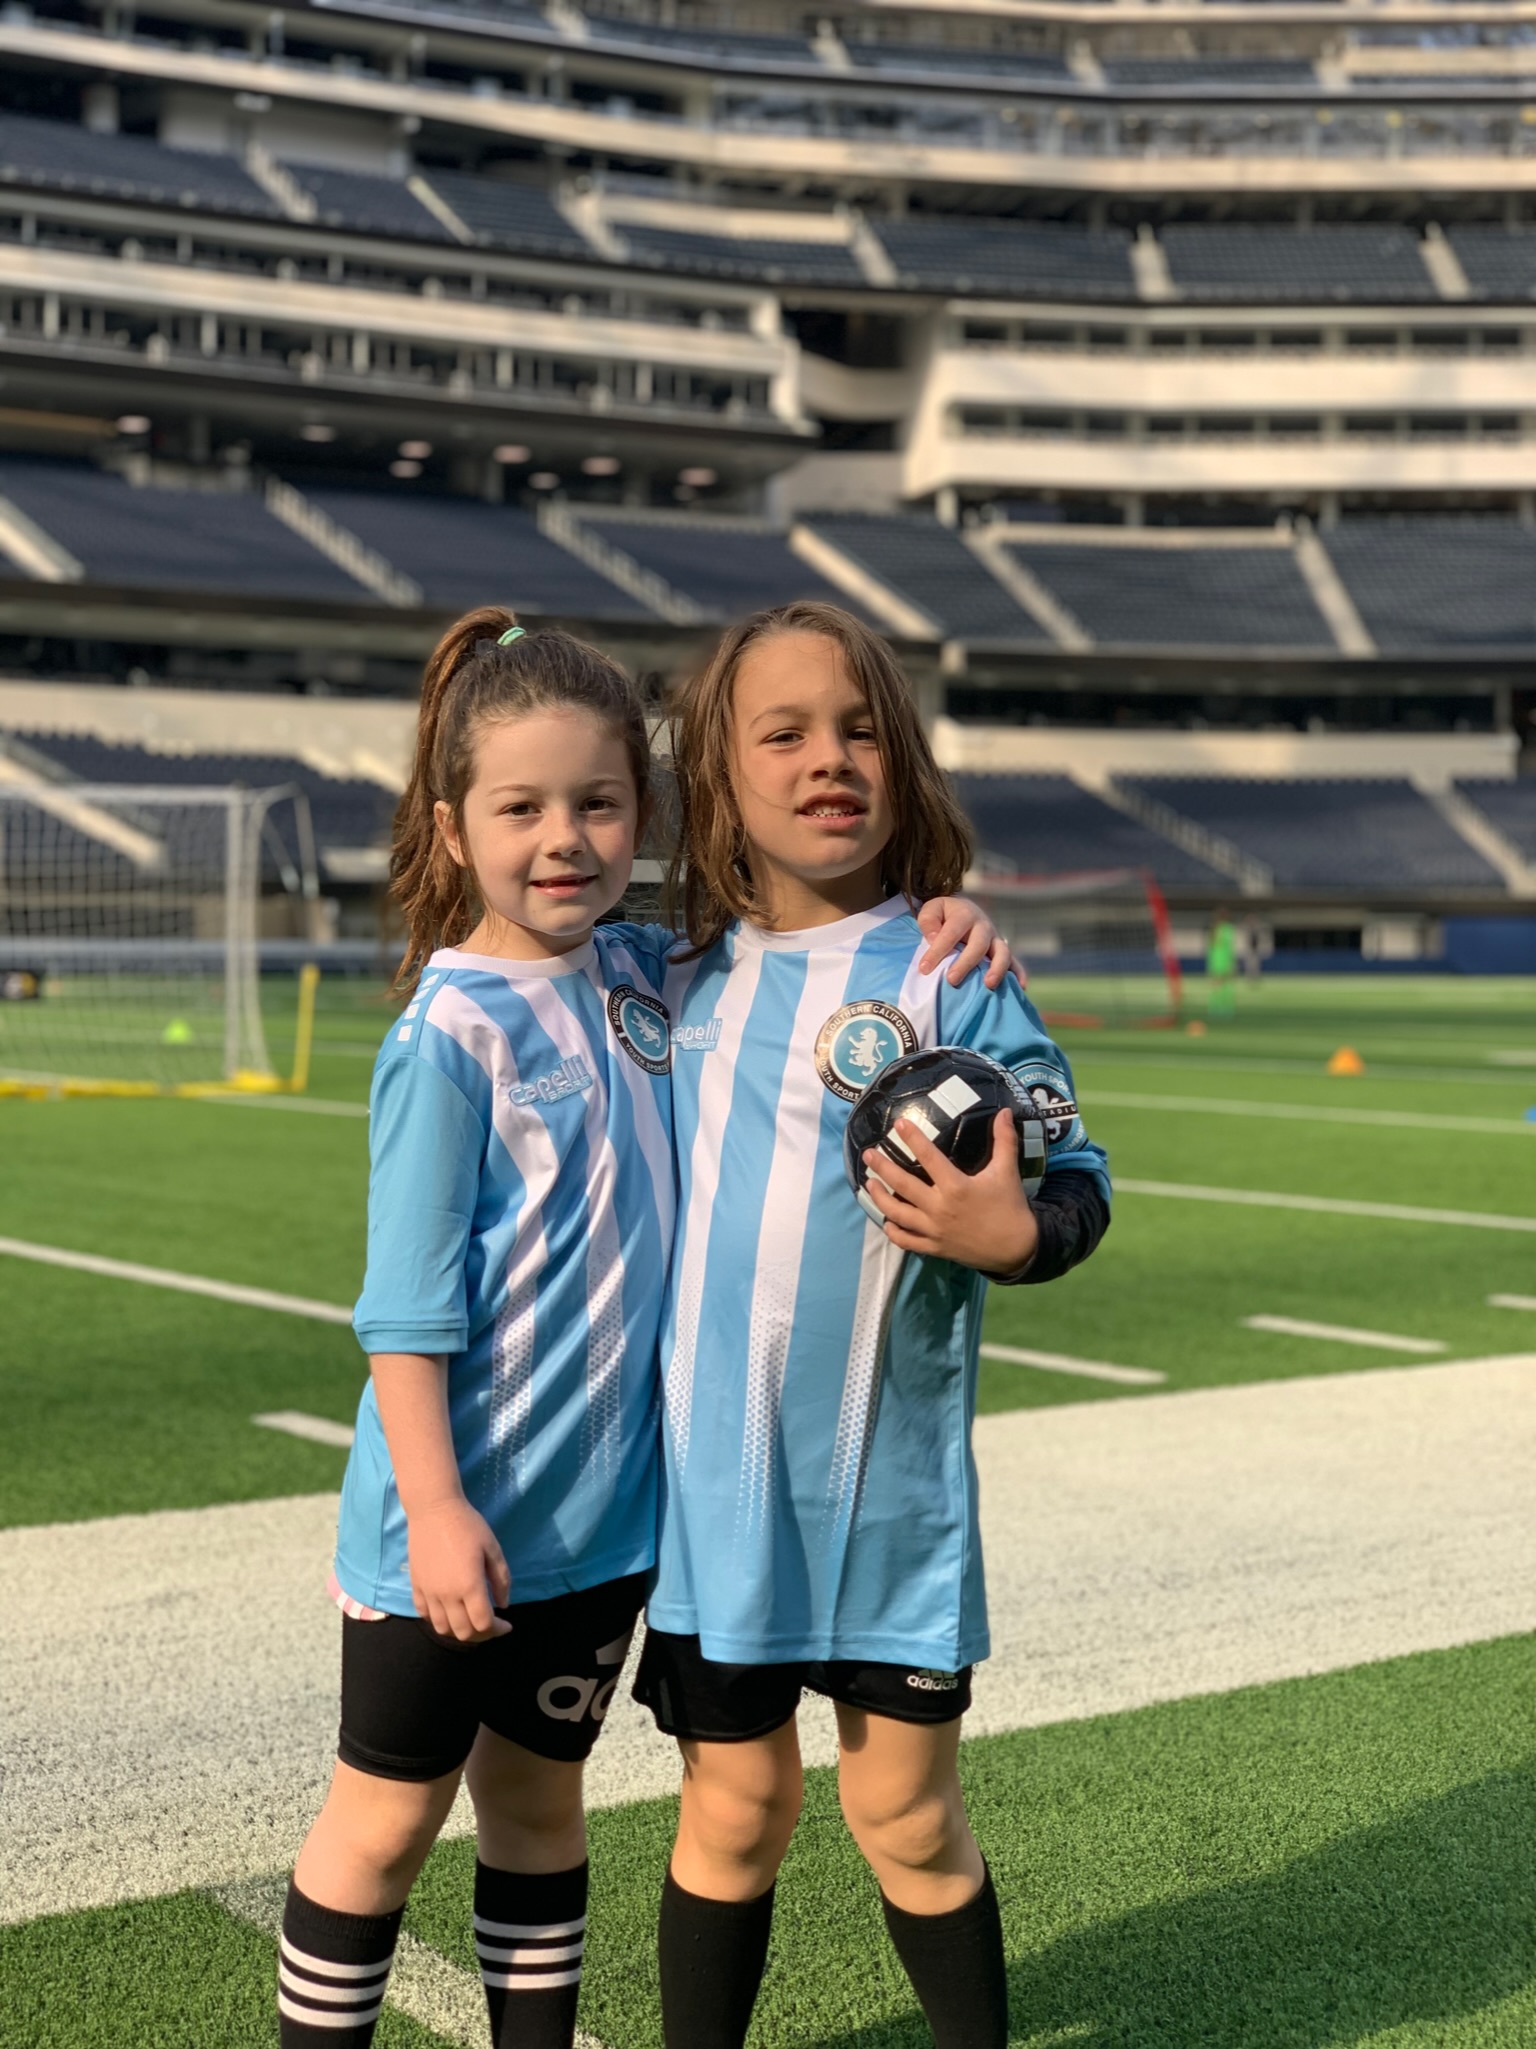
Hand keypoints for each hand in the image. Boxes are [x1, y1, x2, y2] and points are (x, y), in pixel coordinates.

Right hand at [406, 1496, 511, 1641]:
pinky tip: (449, 1611)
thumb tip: (503, 1605)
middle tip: (491, 1624)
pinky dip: (439, 1620)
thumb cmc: (467, 1525)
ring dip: (459, 1631)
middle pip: (463, 1633)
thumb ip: (501, 1579)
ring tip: (470, 1619)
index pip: (483, 1624)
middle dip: (481, 1634)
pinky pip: (425, 1615)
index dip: (497, 1629)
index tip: (507, 1623)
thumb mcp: (492, 1548)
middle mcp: (447, 1595)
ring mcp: (429, 1593)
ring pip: (442, 1628)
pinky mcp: (416, 1587)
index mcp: (469, 1586)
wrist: (433, 1510)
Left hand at [861, 1109, 1038, 1273]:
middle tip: (868, 1154)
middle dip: (882, 1168)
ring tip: (869, 1183)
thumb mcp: (1007, 1171)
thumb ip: (1004, 1140)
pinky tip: (886, 1220)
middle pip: (903, 1186)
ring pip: (897, 1214)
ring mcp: (934, 1230)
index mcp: (956, 1187)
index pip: (929, 1158)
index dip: (913, 1139)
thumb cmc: (1010, 1206)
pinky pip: (906, 1241)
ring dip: (880, 1198)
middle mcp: (940, 1208)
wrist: (1017, 1249)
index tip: (899, 1124)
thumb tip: (1005, 1111)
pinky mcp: (934, 1248)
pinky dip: (893, 1231)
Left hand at [915, 897, 1027, 990]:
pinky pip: (1015, 962)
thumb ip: (928, 922)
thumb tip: (933, 938)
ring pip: (1002, 953)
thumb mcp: (931, 910)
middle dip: (966, 963)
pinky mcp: (1002, 951)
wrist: (962, 911)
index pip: (950, 933)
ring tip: (988, 985)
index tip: (924, 968)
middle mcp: (983, 926)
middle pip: (978, 944)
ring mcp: (995, 939)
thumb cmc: (943, 915)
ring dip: (997, 969)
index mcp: (964, 914)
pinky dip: (1019, 974)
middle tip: (951, 980)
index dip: (937, 951)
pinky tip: (1020, 988)